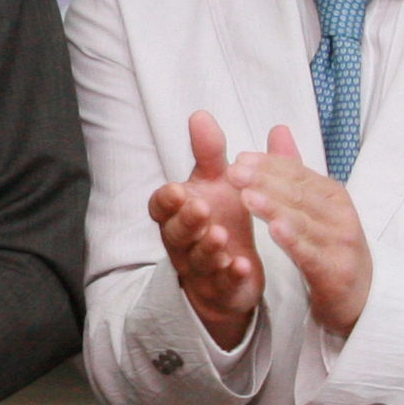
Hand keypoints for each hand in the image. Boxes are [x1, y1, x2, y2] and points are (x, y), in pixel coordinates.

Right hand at [147, 108, 263, 349]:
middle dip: (187, 221)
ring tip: (221, 236)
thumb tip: (200, 114)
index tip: (178, 189)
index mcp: (179, 214)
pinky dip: (230, 275)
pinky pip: (220, 284)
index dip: (167, 200)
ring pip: (196, 260)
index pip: (161, 207)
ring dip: (207, 248)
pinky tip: (242, 265)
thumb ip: (210, 153)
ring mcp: (200, 268)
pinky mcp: (220, 289)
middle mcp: (184, 242)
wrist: (231, 271)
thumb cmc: (221, 218)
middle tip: (202, 208)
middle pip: (175, 234)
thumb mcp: (217, 183)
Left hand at [235, 124, 371, 339]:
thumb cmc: (332, 245)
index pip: (298, 174)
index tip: (240, 158)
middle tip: (233, 172)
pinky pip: (311, 254)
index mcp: (331, 195)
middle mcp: (339, 214)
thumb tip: (277, 129)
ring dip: (275, 208)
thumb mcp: (315, 205)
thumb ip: (293, 170)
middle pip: (299, 194)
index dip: (269, 165)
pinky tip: (274, 231)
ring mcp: (340, 243)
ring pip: (303, 222)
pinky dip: (294, 242)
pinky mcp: (336, 271)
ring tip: (247, 197)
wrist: (362, 295)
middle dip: (265, 182)